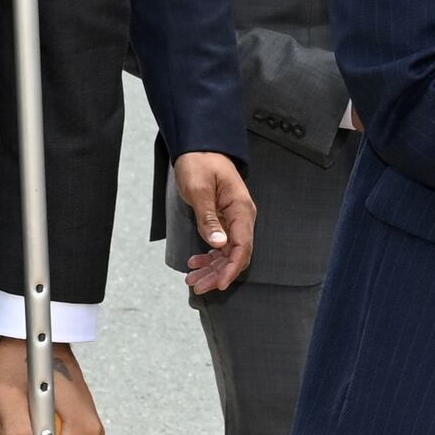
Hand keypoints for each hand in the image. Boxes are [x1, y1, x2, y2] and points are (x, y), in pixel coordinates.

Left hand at [0, 338, 104, 434]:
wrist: (29, 337)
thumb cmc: (22, 355)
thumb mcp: (9, 393)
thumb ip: (13, 433)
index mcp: (82, 430)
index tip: (5, 418)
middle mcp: (85, 433)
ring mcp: (75, 429)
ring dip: (3, 427)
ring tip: (1, 401)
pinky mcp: (63, 425)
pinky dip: (10, 424)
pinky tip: (7, 404)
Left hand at [175, 151, 257, 295]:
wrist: (198, 148)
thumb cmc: (199, 163)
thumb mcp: (199, 189)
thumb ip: (208, 218)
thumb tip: (219, 244)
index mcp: (240, 209)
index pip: (243, 246)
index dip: (232, 268)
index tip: (219, 285)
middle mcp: (241, 217)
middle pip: (235, 254)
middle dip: (217, 273)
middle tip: (197, 286)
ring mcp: (233, 219)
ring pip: (227, 253)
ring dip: (211, 268)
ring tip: (192, 280)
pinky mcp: (224, 220)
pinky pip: (221, 245)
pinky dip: (209, 256)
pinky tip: (195, 264)